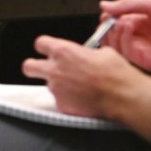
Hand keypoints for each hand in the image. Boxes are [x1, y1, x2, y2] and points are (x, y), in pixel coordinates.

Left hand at [20, 35, 137, 118]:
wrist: (122, 96)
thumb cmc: (115, 72)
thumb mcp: (101, 52)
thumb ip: (84, 53)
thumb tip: (84, 55)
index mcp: (63, 51)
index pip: (40, 43)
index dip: (45, 46)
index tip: (49, 49)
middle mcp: (55, 70)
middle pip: (28, 66)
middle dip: (34, 66)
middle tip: (44, 68)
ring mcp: (56, 90)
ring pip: (49, 85)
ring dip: (59, 84)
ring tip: (78, 86)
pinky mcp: (62, 106)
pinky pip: (60, 100)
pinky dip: (68, 99)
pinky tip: (82, 98)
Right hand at [96, 0, 150, 72]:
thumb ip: (128, 4)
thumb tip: (104, 5)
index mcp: (139, 23)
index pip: (114, 24)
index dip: (107, 20)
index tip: (105, 15)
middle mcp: (138, 38)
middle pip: (112, 39)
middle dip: (107, 30)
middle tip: (109, 21)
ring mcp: (142, 51)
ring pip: (116, 48)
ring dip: (114, 34)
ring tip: (122, 22)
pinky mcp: (146, 62)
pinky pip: (127, 55)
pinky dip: (123, 41)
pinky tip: (129, 28)